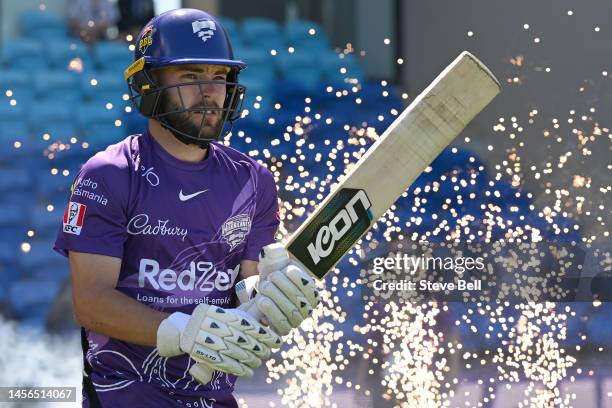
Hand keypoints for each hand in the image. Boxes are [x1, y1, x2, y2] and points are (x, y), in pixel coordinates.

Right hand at [156, 303, 280, 382]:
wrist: (185, 329)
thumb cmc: (214, 319)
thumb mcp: (228, 312)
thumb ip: (246, 313)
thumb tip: (267, 314)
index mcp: (223, 314)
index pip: (248, 325)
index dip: (263, 334)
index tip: (275, 340)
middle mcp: (215, 326)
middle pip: (243, 339)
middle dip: (258, 348)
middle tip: (267, 353)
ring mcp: (208, 340)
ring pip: (235, 352)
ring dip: (250, 360)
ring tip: (258, 362)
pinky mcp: (203, 353)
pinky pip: (224, 363)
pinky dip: (238, 369)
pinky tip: (248, 372)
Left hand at [243, 243, 320, 335]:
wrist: (260, 294)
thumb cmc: (271, 275)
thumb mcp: (273, 260)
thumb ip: (274, 252)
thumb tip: (269, 250)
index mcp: (310, 290)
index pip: (309, 286)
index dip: (298, 278)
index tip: (285, 269)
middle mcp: (307, 307)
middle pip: (298, 298)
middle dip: (282, 285)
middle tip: (270, 277)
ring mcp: (296, 320)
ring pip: (290, 310)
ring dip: (275, 296)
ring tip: (264, 286)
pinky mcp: (284, 330)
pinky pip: (281, 324)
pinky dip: (271, 311)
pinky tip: (262, 300)